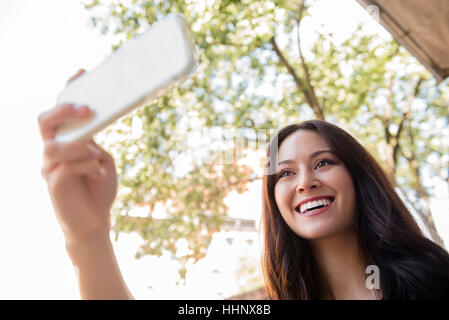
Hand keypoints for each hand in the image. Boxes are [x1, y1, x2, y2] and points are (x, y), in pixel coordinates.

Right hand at [38, 69, 117, 242]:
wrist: (96, 220)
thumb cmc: (99, 187)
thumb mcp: (102, 158)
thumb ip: (94, 141)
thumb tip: (94, 122)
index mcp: (66, 141)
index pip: (60, 112)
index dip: (68, 91)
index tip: (82, 72)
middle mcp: (53, 151)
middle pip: (44, 121)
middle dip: (63, 111)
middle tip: (86, 110)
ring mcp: (50, 167)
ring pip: (56, 145)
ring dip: (81, 148)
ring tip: (97, 158)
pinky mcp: (53, 183)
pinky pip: (67, 166)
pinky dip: (88, 167)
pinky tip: (99, 175)